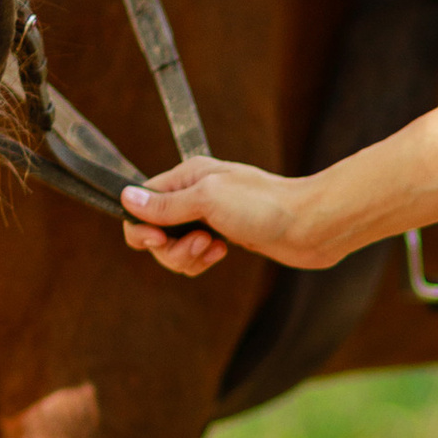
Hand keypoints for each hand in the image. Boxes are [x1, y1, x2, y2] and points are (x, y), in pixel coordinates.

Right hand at [119, 158, 341, 278]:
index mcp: (187, 177)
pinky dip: (202, 260)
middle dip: (170, 248)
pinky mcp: (225, 237)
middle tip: (200, 245)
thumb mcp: (209, 201)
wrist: (311, 225)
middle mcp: (195, 194)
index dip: (143, 227)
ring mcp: (210, 217)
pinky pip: (195, 256)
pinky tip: (222, 253)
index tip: (160, 240)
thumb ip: (166, 205)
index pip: (142, 203)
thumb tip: (126, 199)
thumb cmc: (265, 206)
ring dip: (188, 256)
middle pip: (155, 231)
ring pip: (175, 248)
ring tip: (213, 249)